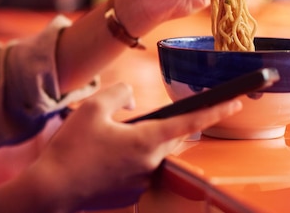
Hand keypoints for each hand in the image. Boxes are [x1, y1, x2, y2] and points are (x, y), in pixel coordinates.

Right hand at [25, 83, 241, 211]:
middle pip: (166, 136)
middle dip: (155, 125)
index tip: (238, 101)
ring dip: (135, 142)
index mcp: (146, 141)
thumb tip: (134, 100)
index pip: (190, 121)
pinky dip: (123, 159)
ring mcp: (141, 182)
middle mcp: (150, 164)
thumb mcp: (92, 108)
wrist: (51, 190)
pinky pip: (135, 169)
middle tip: (121, 122)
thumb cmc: (71, 148)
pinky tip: (98, 159)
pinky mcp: (129, 194)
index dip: (216, 109)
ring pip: (149, 152)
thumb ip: (119, 94)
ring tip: (99, 143)